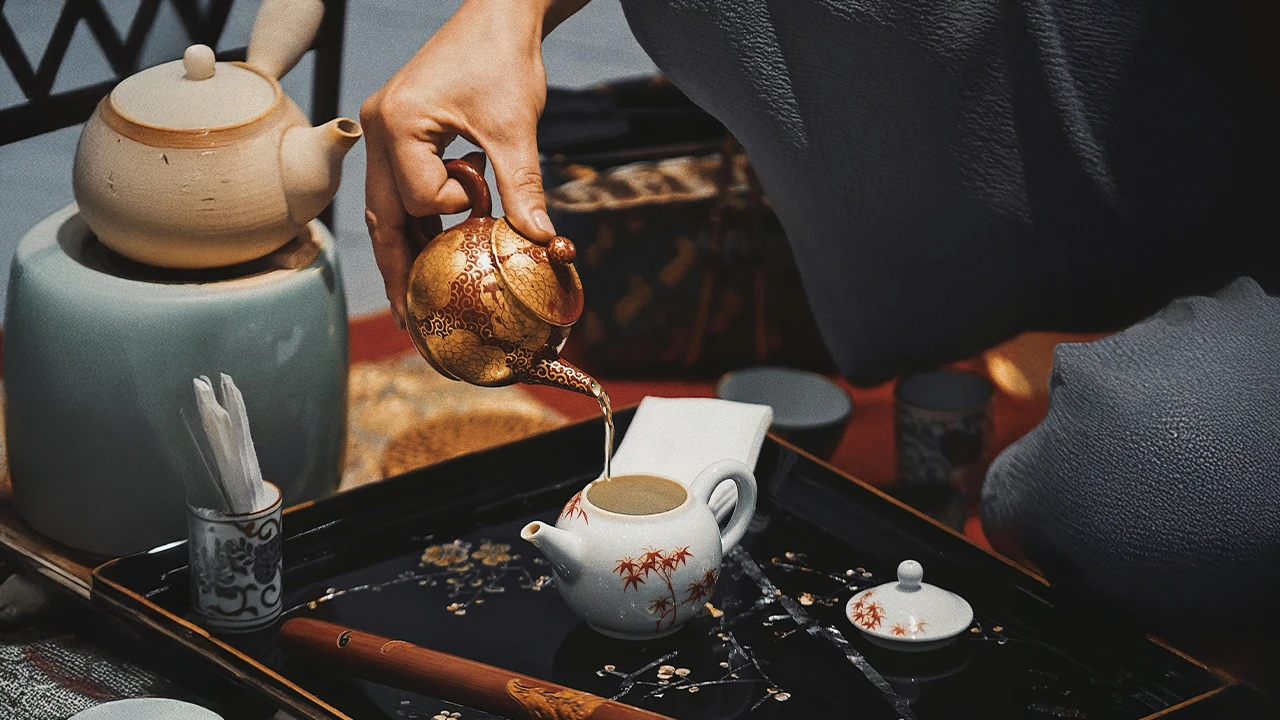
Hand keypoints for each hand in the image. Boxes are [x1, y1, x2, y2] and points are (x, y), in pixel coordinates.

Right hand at [361, 0, 585, 326]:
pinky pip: (398, 187)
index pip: (418, 197)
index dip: (454, 209)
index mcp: (398, 123)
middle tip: (408, 316)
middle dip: (396, 266)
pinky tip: (428, 251)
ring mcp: (383, 128)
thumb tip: (542, 242)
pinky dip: (414, 220)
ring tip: (411, 297)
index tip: (483, 194)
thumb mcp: (516, 128)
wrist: (500, 14)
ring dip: (402, 248)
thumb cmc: (506, 61)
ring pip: (384, 206)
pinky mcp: (398, 130)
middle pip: (381, 214)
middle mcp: (379, 127)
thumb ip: (523, 186)